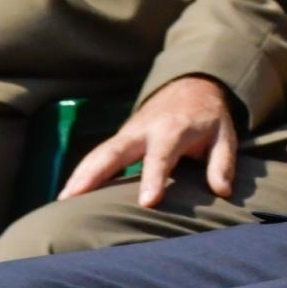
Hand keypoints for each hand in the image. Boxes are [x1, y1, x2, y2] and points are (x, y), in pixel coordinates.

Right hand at [58, 74, 235, 207]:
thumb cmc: (209, 116)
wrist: (191, 84)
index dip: (154, 177)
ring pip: (99, 152)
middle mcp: (145, 129)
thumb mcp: (225, 134)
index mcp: (174, 128)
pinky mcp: (120, 138)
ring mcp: (128, 132)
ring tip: (61, 202)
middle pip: (115, 150)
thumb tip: (221, 191)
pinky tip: (67, 195)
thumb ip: (222, 162)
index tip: (147, 202)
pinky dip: (81, 172)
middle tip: (74, 198)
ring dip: (80, 174)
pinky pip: (97, 154)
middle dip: (95, 173)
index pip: (162, 155)